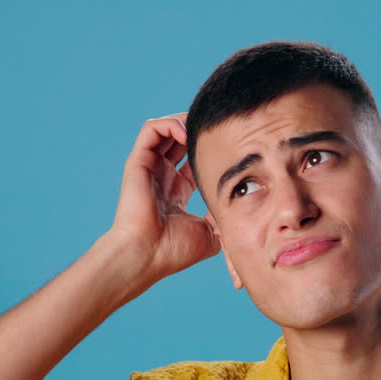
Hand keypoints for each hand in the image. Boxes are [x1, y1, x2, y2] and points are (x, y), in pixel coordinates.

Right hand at [103, 112, 218, 282]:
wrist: (148, 255)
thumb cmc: (174, 250)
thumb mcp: (211, 233)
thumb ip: (223, 217)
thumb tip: (242, 208)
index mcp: (176, 191)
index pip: (193, 159)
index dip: (210, 149)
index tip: (231, 146)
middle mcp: (161, 176)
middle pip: (180, 140)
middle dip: (200, 131)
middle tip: (220, 130)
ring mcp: (149, 168)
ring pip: (166, 129)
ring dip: (186, 123)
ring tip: (204, 130)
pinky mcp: (138, 161)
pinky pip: (151, 129)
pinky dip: (170, 124)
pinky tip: (187, 134)